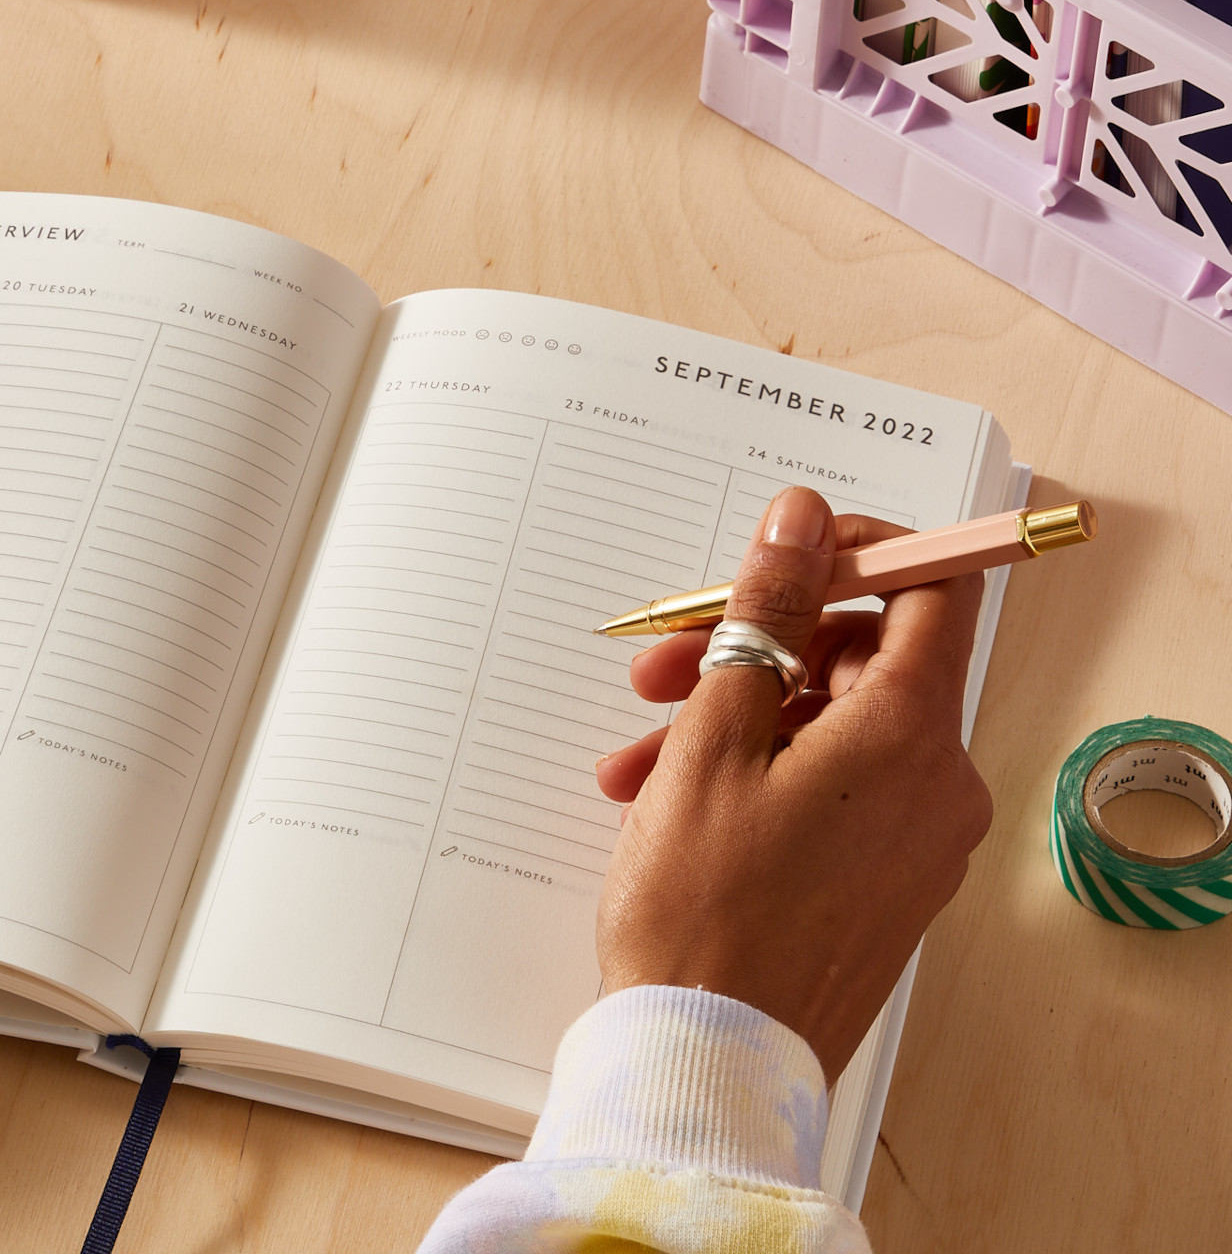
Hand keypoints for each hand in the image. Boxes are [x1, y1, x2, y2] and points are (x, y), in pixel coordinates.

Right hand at [593, 487, 992, 1080]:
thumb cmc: (702, 914)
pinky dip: (764, 776)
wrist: (708, 1060)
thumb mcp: (713, 739)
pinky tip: (673, 801)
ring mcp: (919, 841)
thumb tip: (802, 520)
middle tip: (669, 665)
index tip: (780, 559)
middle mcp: (937, 784)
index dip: (857, 553)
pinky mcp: (889, 883)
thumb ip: (765, 614)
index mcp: (908, 736)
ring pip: (835, 729)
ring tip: (641, 754)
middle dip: (760, 647)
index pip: (929, 590)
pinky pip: (837, 792)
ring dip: (740, 719)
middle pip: (865, 660)